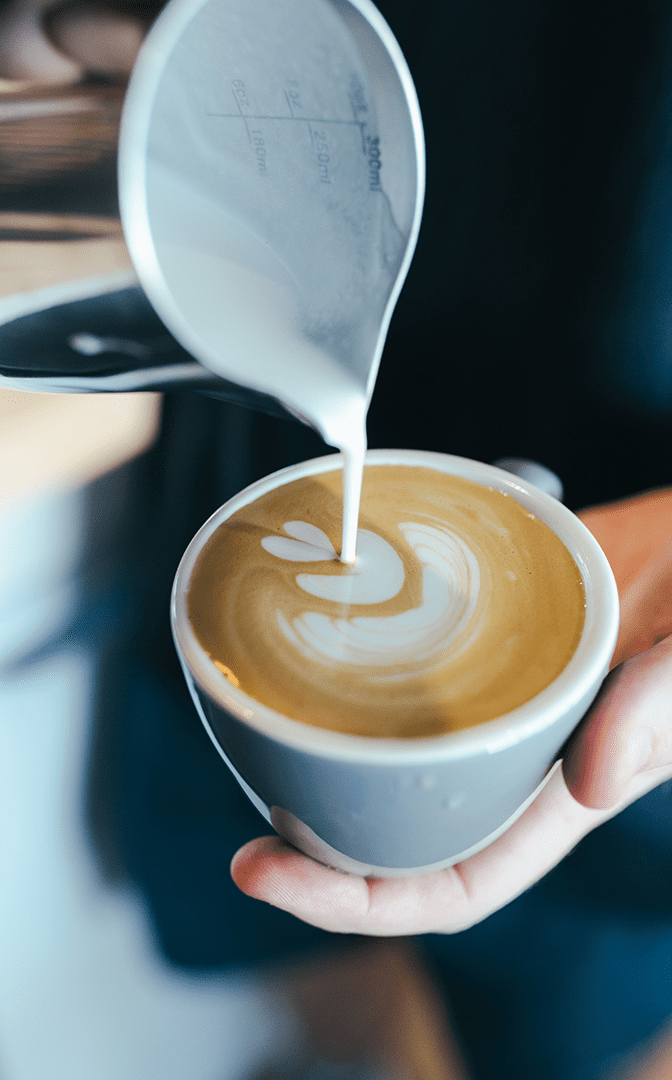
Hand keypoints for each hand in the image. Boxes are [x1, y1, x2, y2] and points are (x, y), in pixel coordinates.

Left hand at [231, 488, 671, 934]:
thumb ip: (659, 712)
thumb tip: (592, 782)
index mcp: (557, 792)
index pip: (452, 882)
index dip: (358, 900)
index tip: (269, 874)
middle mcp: (509, 756)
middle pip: (400, 831)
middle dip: (320, 848)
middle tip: (247, 825)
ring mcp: (487, 699)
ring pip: (392, 755)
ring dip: (324, 762)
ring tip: (259, 739)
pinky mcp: (475, 637)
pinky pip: (405, 668)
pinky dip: (352, 669)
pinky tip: (309, 642)